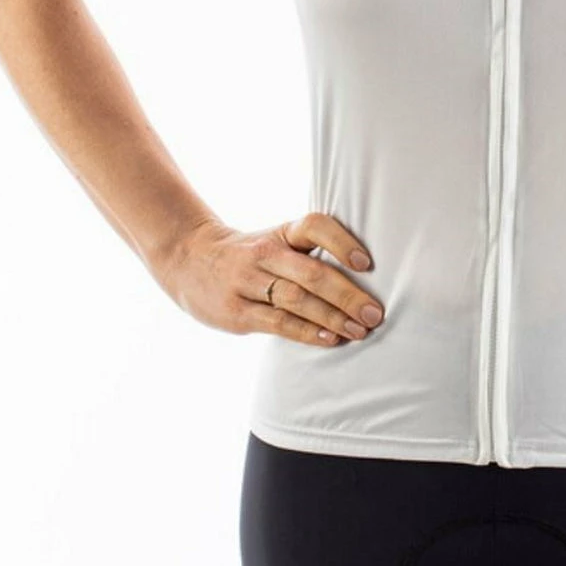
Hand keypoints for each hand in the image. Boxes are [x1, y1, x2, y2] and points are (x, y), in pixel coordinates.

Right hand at [150, 211, 383, 346]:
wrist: (190, 259)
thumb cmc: (251, 253)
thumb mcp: (277, 241)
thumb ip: (310, 254)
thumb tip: (364, 278)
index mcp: (282, 232)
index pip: (315, 226)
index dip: (342, 243)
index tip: (367, 263)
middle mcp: (265, 253)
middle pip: (312, 273)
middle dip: (348, 295)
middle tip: (375, 313)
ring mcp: (248, 282)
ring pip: (297, 300)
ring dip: (333, 318)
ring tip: (360, 330)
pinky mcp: (237, 312)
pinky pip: (278, 323)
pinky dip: (307, 332)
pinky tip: (330, 339)